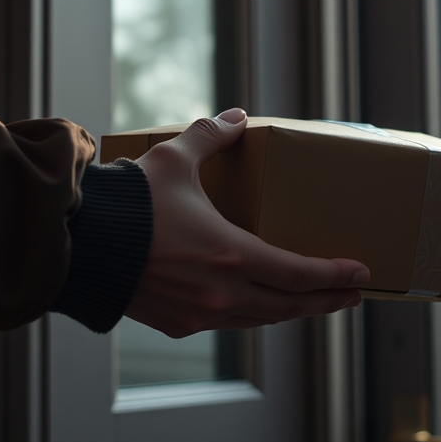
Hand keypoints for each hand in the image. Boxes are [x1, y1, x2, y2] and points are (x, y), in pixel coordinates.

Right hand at [128, 108, 368, 336]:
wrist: (78, 247)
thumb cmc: (128, 204)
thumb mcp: (174, 160)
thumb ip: (211, 137)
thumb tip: (238, 116)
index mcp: (231, 255)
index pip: (300, 274)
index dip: (335, 275)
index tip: (362, 273)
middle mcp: (221, 293)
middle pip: (290, 306)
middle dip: (326, 300)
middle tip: (354, 293)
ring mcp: (200, 314)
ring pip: (262, 319)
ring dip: (293, 310)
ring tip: (315, 300)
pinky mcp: (178, 324)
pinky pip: (230, 322)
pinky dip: (255, 314)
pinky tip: (262, 304)